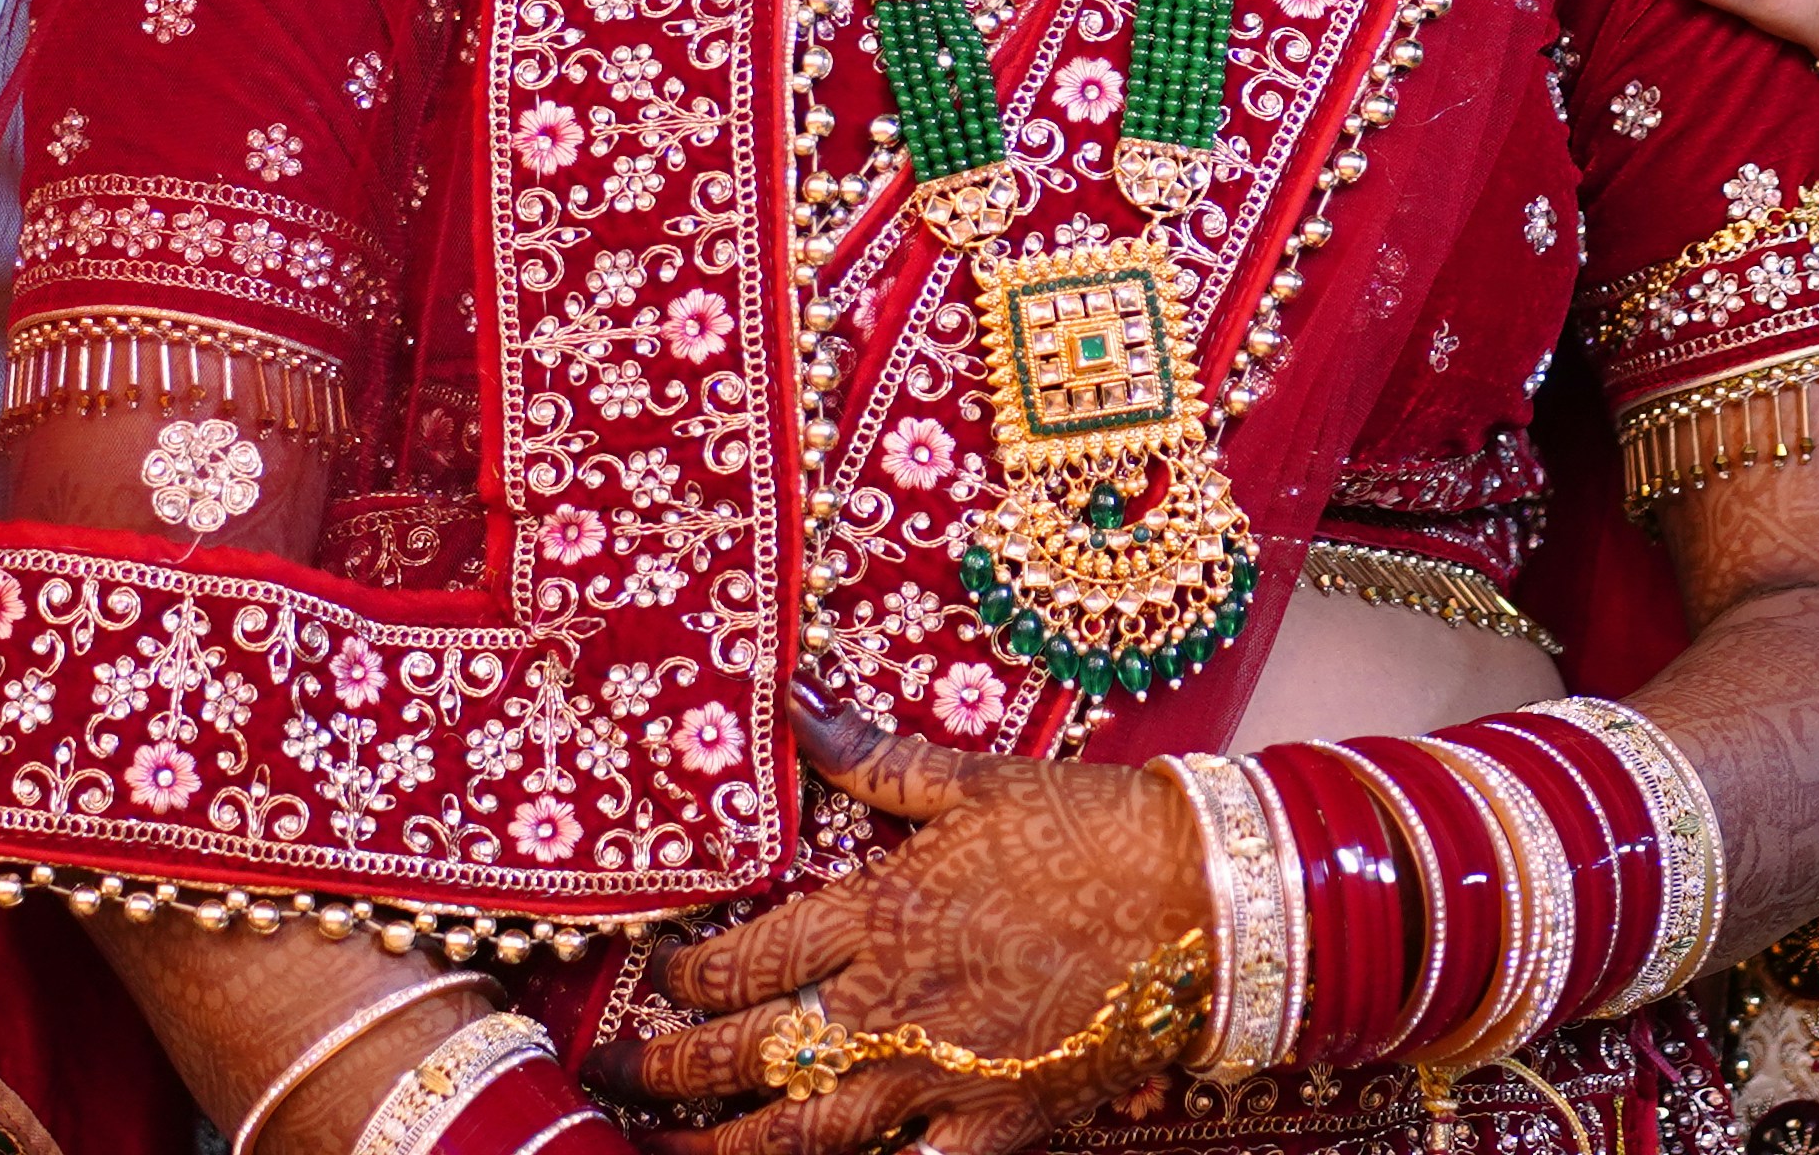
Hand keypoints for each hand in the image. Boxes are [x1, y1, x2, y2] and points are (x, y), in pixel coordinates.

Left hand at [614, 709, 1207, 1154]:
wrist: (1204, 900)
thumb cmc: (1090, 830)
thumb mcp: (975, 782)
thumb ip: (873, 761)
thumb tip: (798, 707)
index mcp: (876, 914)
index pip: (740, 964)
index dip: (679, 983)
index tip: (651, 984)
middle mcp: (888, 1007)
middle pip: (744, 1057)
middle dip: (664, 1077)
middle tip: (614, 1082)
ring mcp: (939, 1080)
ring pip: (804, 1141)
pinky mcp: (998, 1130)